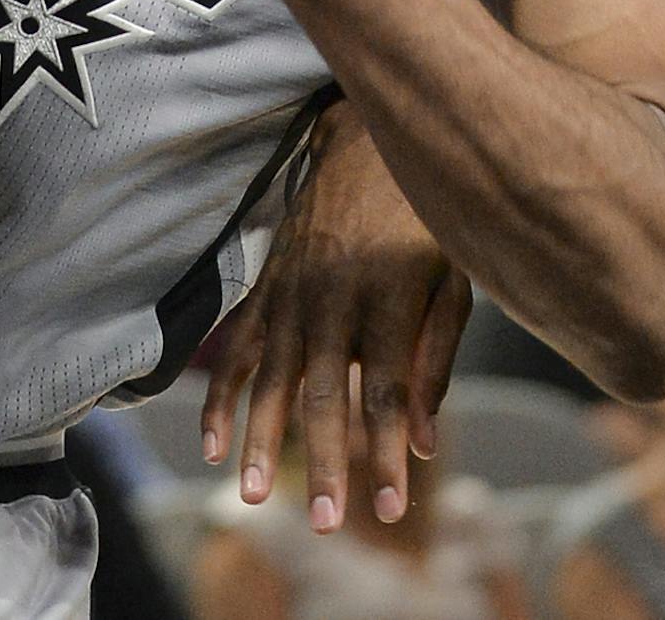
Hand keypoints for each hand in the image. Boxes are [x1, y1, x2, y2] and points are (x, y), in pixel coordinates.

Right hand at [202, 101, 470, 530]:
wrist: (362, 140)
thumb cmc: (421, 217)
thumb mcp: (450, 280)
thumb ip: (434, 359)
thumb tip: (422, 442)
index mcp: (385, 297)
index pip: (385, 391)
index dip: (385, 451)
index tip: (391, 509)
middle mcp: (331, 297)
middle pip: (322, 392)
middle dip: (325, 461)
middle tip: (327, 524)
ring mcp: (290, 290)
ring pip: (271, 376)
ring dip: (263, 438)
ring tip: (254, 495)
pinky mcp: (267, 285)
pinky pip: (238, 346)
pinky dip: (222, 394)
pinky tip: (214, 443)